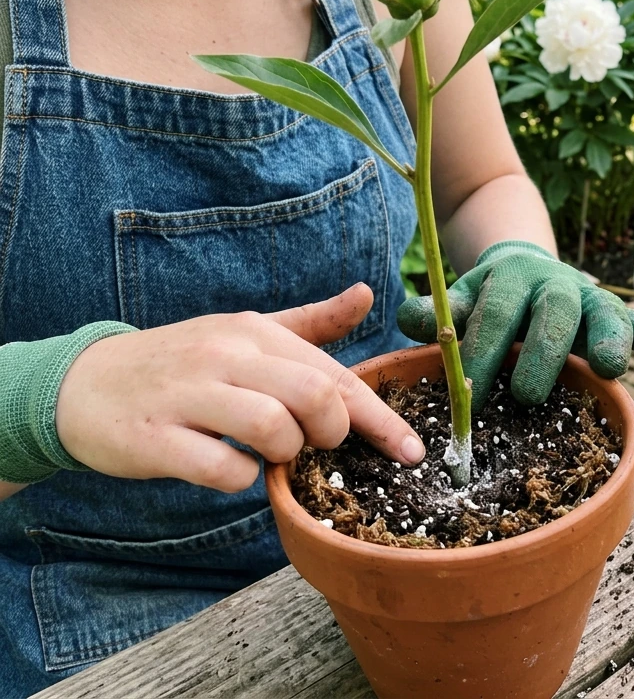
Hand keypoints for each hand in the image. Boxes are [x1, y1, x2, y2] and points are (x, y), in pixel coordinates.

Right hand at [55, 284, 424, 492]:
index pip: (334, 376)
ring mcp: (189, 395)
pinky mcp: (156, 438)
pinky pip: (220, 467)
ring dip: (285, 454)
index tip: (412, 452)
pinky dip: (238, 477)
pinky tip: (230, 469)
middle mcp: (225, 356)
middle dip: (332, 433)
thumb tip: (366, 294)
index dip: (380, 419)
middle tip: (318, 445)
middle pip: (313, 397)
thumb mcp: (245, 332)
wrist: (83, 384)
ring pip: (272, 429)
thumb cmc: (183, 362)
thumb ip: (310, 322)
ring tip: (271, 453)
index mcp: (255, 333)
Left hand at [396, 241, 633, 406]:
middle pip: (552, 313)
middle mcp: (553, 284)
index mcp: (509, 278)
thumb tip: (408, 318)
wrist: (524, 269)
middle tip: (528, 395)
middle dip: (543, 352)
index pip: (495, 312)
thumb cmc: (488, 300)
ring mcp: (588, 298)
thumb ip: (437, 312)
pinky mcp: (615, 314)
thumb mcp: (460, 300)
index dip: (482, 349)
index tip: (469, 392)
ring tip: (610, 366)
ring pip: (604, 313)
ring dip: (610, 338)